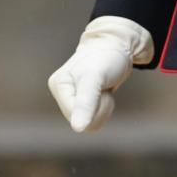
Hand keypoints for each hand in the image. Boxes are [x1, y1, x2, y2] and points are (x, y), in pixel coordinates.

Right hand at [48, 16, 153, 133]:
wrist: (118, 47)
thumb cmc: (106, 58)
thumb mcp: (95, 78)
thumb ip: (85, 103)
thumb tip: (77, 129)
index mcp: (58, 85)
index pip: (75, 116)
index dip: (95, 107)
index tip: (100, 86)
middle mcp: (61, 93)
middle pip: (83, 122)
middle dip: (100, 107)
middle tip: (103, 86)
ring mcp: (72, 98)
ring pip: (91, 123)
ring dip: (104, 108)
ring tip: (104, 88)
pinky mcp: (82, 102)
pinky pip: (95, 119)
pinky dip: (104, 108)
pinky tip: (104, 93)